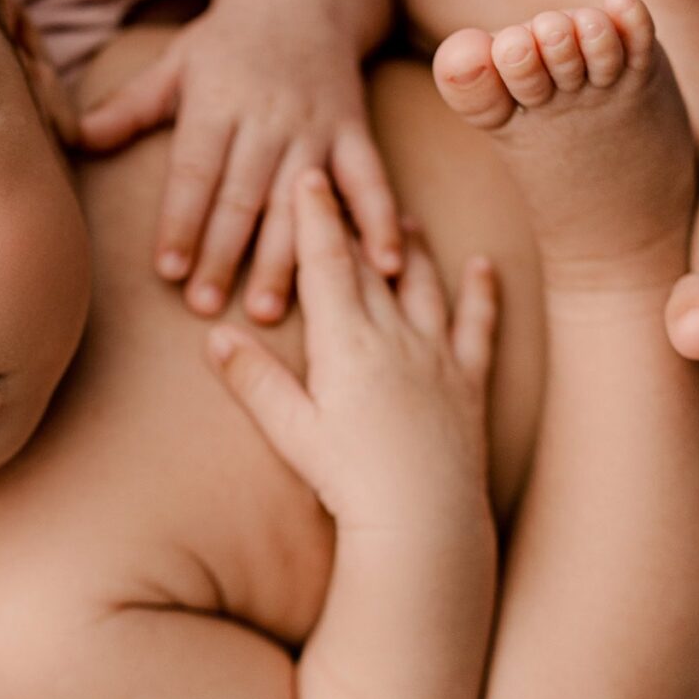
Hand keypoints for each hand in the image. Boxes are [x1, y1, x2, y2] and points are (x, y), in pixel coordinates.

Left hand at [76, 0, 405, 324]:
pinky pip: (370, 181)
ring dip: (287, 257)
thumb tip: (78, 138)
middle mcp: (268, 117)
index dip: (182, 220)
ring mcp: (315, 127)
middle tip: (206, 306)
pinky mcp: (354, 132)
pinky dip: (379, 222)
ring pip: (299, 200)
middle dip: (224, 254)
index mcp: (218, 101)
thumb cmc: (227, 41)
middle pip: (243, 195)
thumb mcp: (175, 64)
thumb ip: (130, 106)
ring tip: (269, 310)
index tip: (169, 269)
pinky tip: (383, 266)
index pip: (196, 171)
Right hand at [204, 168, 497, 533]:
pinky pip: (479, 326)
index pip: (327, 264)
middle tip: (345, 180)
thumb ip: (255, 380)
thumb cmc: (349, 483)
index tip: (306, 177)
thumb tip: (215, 336)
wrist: (423, 520)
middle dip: (356, 218)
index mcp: (346, 344)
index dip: (315, 218)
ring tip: (405, 217)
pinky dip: (482, 293)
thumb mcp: (291, 432)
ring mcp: (437, 356)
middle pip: (373, 264)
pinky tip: (483, 268)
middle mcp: (395, 337)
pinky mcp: (470, 382)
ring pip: (425, 284)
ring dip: (414, 246)